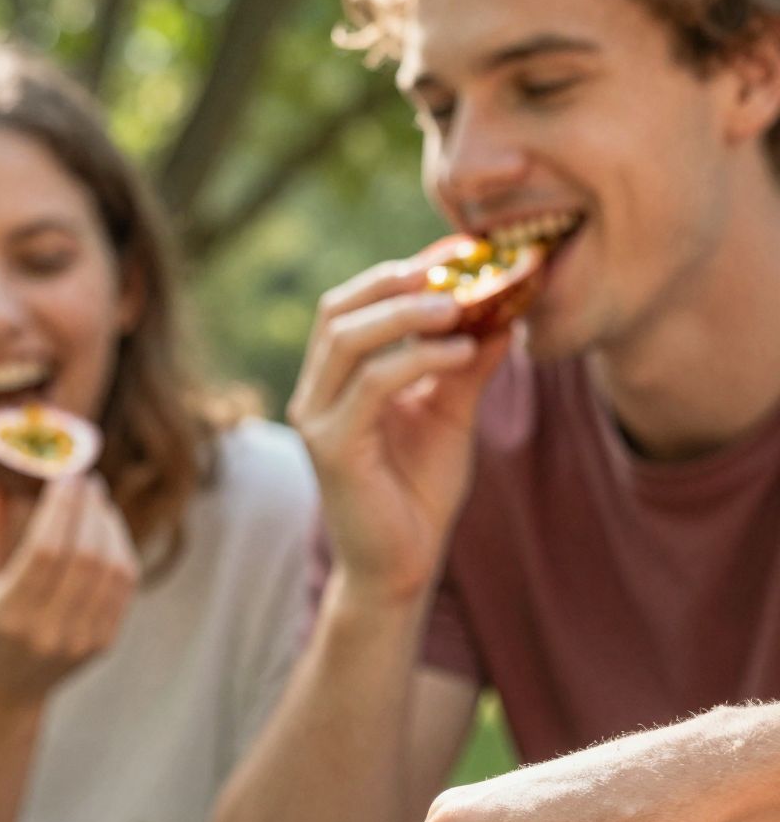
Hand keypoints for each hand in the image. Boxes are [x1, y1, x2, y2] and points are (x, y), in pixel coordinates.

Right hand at [0, 470, 138, 704]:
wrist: (1, 694)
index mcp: (8, 616)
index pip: (46, 551)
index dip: (61, 507)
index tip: (66, 475)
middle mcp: (47, 632)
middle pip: (84, 557)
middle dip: (89, 510)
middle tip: (86, 480)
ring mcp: (80, 642)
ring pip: (111, 570)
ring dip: (109, 526)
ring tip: (97, 503)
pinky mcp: (102, 644)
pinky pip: (124, 588)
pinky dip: (121, 551)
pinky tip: (107, 532)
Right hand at [289, 259, 509, 602]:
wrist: (402, 567)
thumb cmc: (418, 496)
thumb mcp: (452, 414)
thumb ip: (468, 364)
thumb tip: (505, 309)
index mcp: (336, 381)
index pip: (354, 305)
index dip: (402, 272)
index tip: (457, 253)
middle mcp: (315, 395)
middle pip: (337, 309)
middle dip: (393, 280)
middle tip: (452, 269)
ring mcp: (317, 421)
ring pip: (347, 338)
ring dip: (405, 312)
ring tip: (460, 305)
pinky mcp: (331, 449)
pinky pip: (372, 384)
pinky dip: (417, 359)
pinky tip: (461, 352)